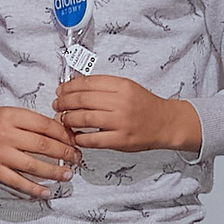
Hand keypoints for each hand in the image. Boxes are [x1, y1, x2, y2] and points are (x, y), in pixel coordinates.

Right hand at [0, 102, 81, 197]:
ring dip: (54, 172)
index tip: (75, 142)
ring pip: (33, 166)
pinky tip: (46, 191)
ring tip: (67, 174)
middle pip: (42, 146)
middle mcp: (6, 135)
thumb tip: (64, 136)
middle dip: (64, 153)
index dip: (64, 135)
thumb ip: (35, 123)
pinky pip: (17, 182)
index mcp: (13, 116)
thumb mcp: (13, 114)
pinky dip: (33, 189)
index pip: (46, 126)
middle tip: (76, 158)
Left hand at [54, 76, 198, 155]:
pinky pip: (92, 139)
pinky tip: (75, 135)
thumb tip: (75, 87)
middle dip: (64, 102)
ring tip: (63, 119)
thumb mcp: (127, 87)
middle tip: (57, 104)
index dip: (69, 86)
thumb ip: (104, 86)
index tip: (61, 89)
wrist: (165, 123)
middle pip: (82, 99)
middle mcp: (121, 102)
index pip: (87, 82)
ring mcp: (121, 122)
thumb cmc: (145, 105)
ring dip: (68, 119)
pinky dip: (79, 137)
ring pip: (84, 118)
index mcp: (122, 86)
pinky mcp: (120, 140)